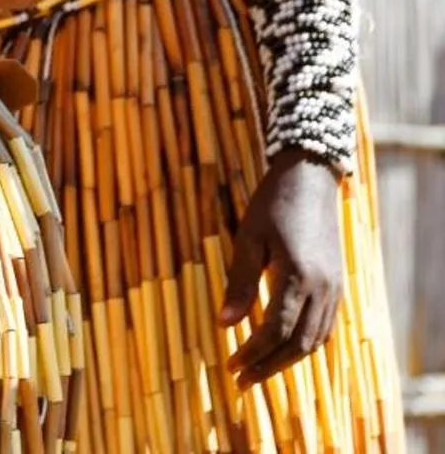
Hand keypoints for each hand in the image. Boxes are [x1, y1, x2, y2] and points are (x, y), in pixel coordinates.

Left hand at [220, 151, 347, 386]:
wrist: (311, 180)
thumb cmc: (272, 204)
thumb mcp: (248, 239)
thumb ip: (238, 283)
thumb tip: (223, 323)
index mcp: (299, 277)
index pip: (275, 330)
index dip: (253, 353)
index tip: (230, 366)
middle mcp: (323, 289)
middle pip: (299, 344)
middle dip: (269, 366)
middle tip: (241, 381)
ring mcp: (335, 289)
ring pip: (316, 340)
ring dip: (287, 360)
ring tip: (258, 370)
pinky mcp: (338, 285)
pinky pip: (325, 327)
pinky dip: (305, 344)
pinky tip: (284, 348)